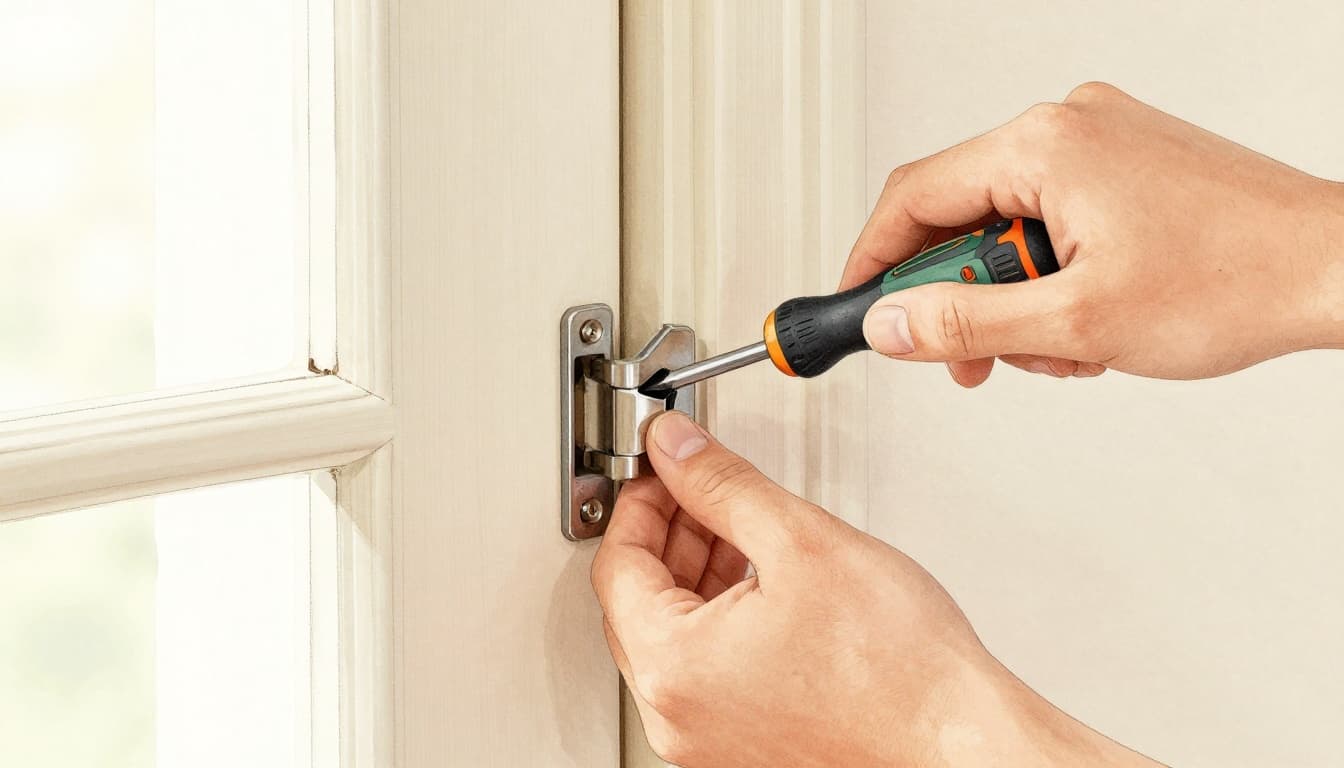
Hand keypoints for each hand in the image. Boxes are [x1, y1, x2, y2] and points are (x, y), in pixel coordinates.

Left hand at [591, 411, 1160, 767]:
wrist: (962, 743)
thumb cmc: (901, 671)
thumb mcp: (799, 540)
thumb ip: (722, 485)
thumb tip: (675, 450)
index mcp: (673, 669)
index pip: (616, 565)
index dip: (640, 500)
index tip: (663, 467)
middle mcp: (677, 716)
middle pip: (638, 603)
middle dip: (669, 532)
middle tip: (699, 485)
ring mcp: (708, 739)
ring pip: (675, 635)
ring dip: (696, 571)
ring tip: (740, 524)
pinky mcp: (743, 747)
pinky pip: (708, 670)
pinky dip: (722, 617)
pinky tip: (763, 579)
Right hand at [843, 81, 1343, 386]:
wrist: (1333, 270)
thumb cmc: (1236, 278)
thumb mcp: (1075, 321)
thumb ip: (964, 323)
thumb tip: (891, 323)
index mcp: (1043, 146)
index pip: (914, 197)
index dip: (873, 262)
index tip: (857, 309)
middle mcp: (1067, 128)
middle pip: (960, 216)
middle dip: (965, 298)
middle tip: (979, 356)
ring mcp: (1101, 143)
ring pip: (1007, 228)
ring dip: (1017, 299)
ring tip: (1067, 342)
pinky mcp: (1126, 165)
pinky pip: (1053, 221)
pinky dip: (1055, 278)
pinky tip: (1091, 316)